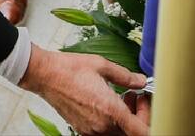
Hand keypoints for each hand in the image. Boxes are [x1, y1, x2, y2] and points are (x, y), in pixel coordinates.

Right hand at [18, 45, 148, 135]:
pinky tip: (107, 102)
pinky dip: (112, 121)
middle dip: (139, 116)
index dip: (150, 119)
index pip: (142, 131)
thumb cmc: (69, 69)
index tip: (147, 103)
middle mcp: (102, 126)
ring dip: (126, 120)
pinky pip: (105, 132)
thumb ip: (126, 77)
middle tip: (136, 96)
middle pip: (132, 133)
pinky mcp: (83, 130)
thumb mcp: (102, 65)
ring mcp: (91, 130)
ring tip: (121, 98)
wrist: (45, 75)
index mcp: (110, 110)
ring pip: (119, 133)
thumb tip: (141, 81)